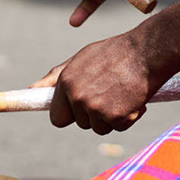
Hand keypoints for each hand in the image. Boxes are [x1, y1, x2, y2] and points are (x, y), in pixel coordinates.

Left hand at [30, 32, 166, 133]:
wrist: (147, 52)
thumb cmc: (115, 53)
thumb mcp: (80, 59)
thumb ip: (56, 76)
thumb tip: (32, 89)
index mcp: (66, 82)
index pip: (57, 118)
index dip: (69, 115)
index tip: (79, 111)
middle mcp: (78, 97)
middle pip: (81, 123)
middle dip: (94, 115)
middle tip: (109, 93)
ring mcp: (96, 108)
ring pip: (99, 128)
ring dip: (111, 117)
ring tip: (121, 93)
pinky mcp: (116, 117)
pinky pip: (119, 127)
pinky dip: (128, 117)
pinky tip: (133, 98)